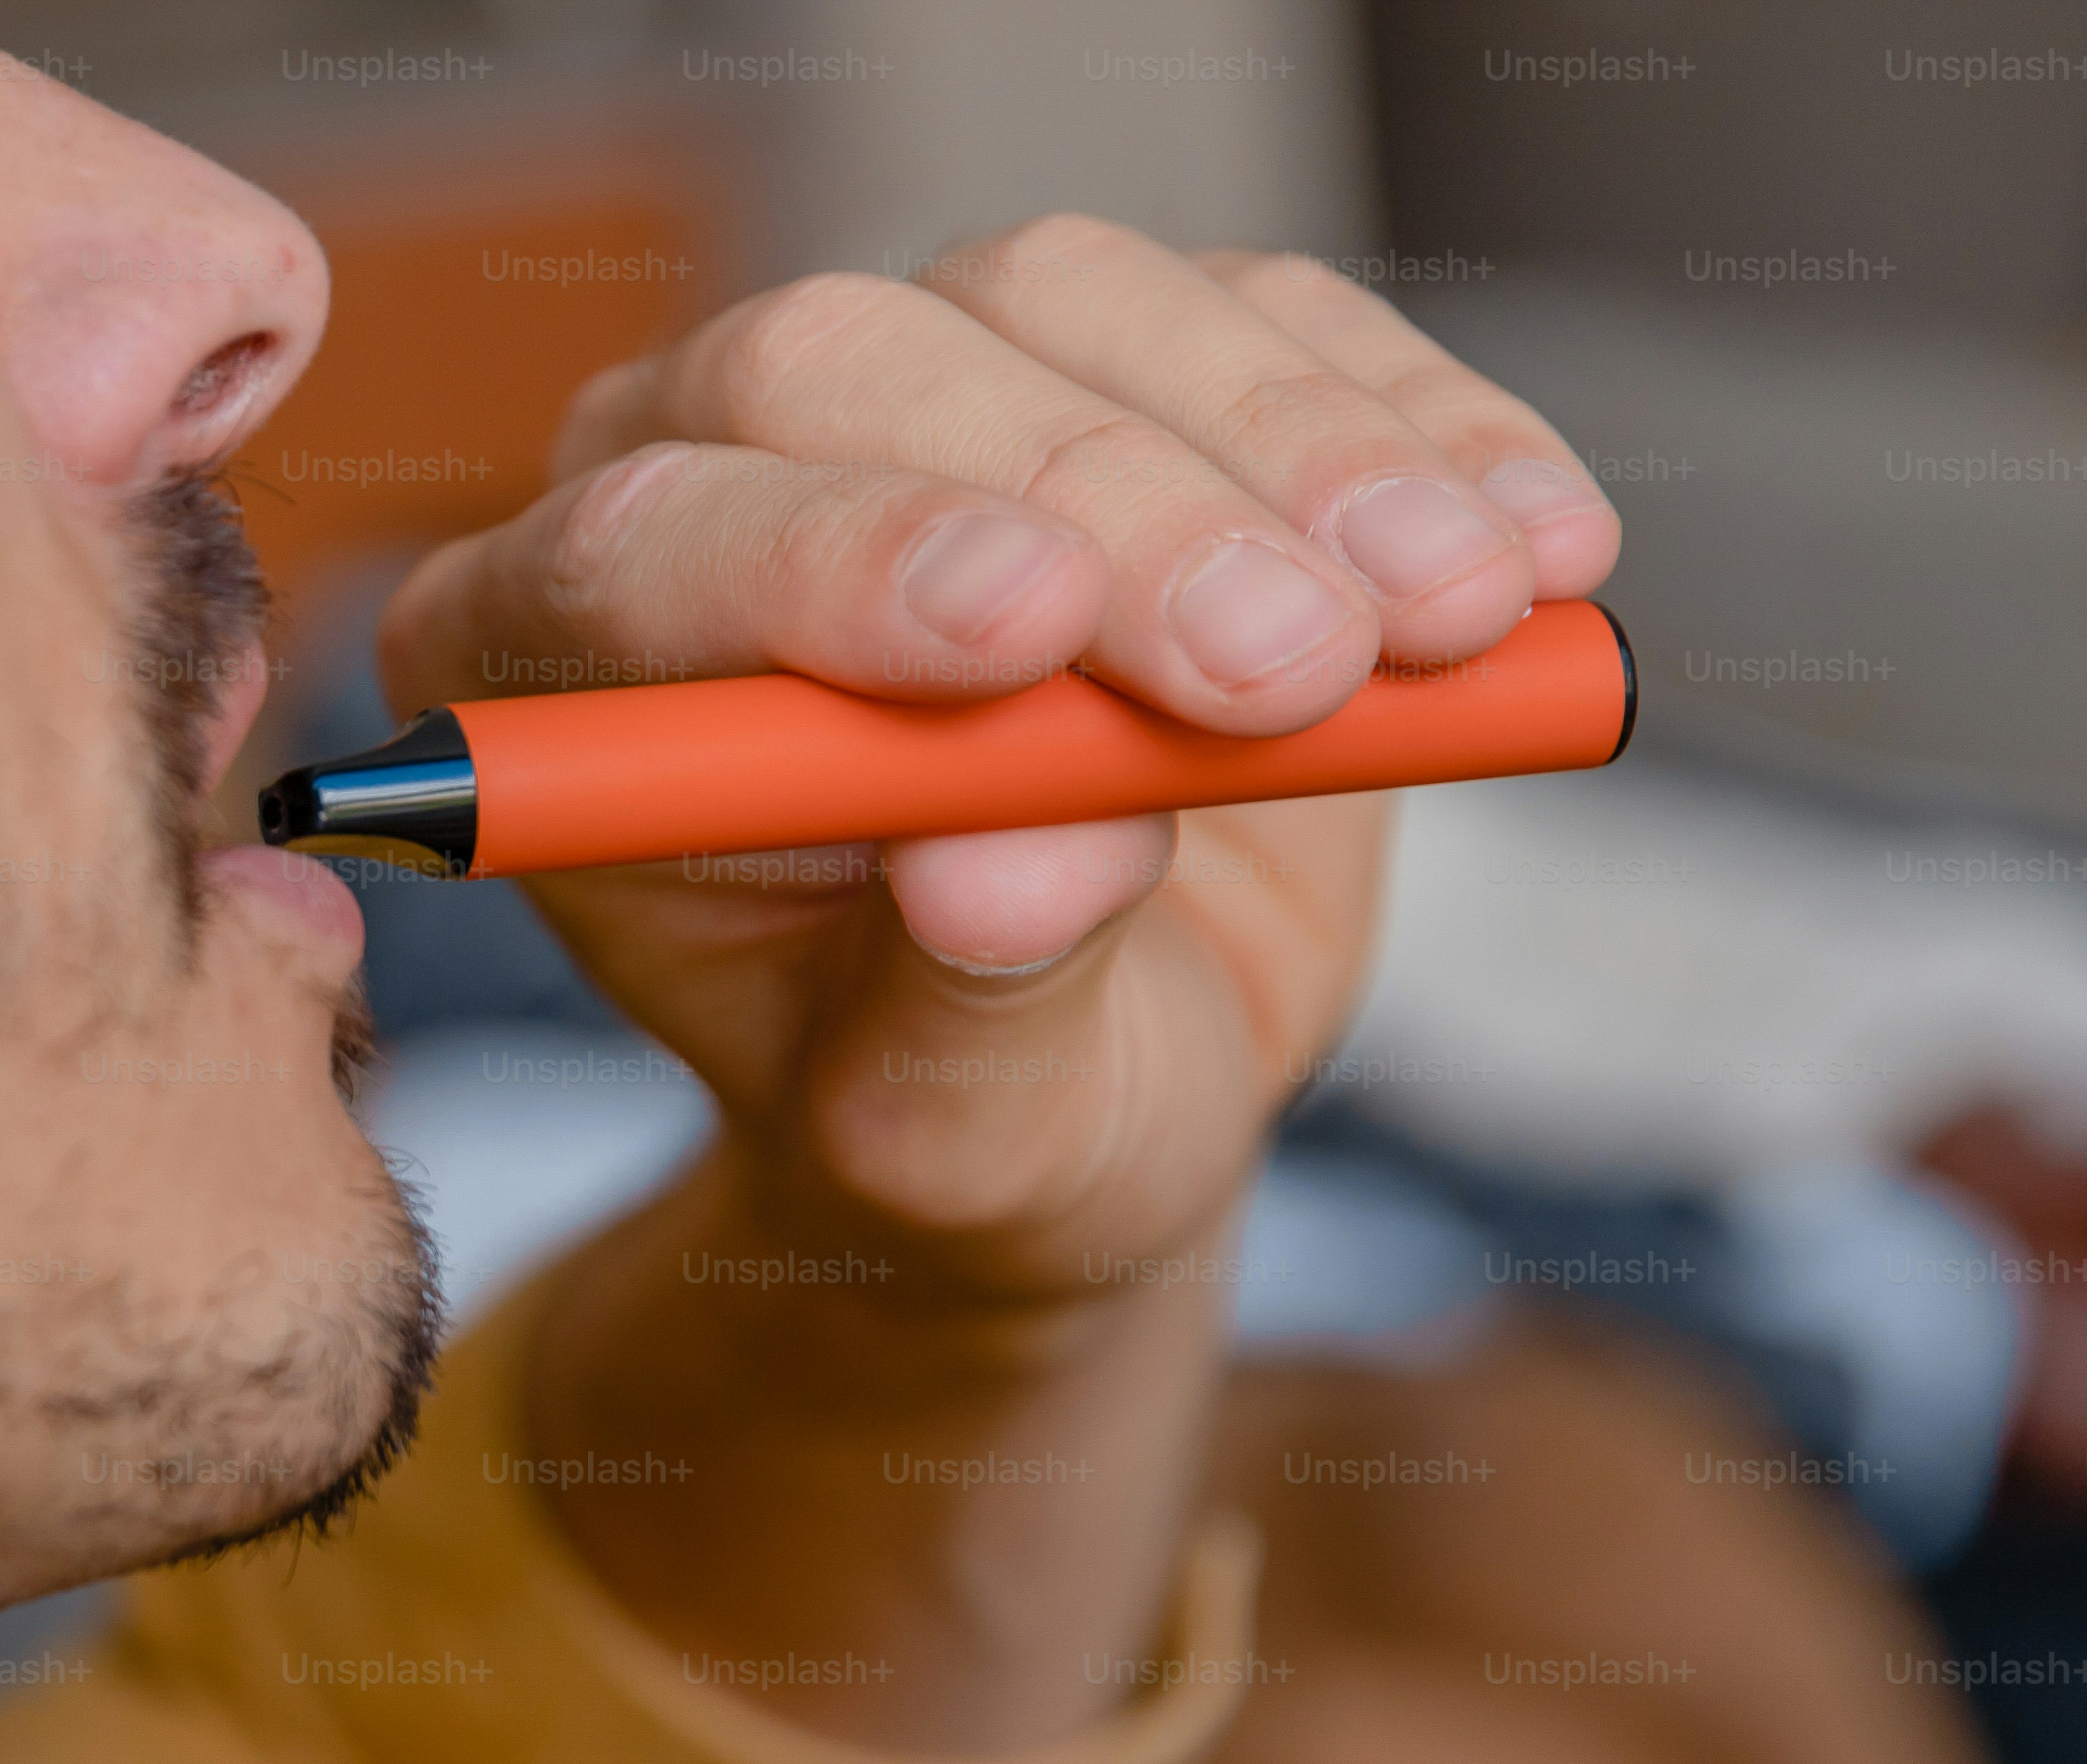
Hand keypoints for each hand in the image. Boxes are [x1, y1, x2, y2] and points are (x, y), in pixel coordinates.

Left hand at [375, 215, 1621, 1302]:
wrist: (1100, 1088)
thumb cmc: (968, 1125)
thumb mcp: (960, 1143)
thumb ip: (969, 1006)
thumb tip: (1020, 863)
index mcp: (556, 684)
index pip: (640, 552)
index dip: (833, 562)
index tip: (1029, 631)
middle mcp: (693, 481)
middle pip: (845, 371)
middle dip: (1103, 508)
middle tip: (1292, 670)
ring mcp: (906, 398)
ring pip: (1065, 298)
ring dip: (1288, 452)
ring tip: (1443, 626)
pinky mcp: (1122, 366)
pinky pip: (1260, 310)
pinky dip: (1417, 422)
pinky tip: (1530, 549)